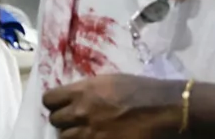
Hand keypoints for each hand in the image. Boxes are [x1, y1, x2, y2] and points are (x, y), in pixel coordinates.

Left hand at [43, 74, 183, 137]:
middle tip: (75, 122)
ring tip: (86, 133)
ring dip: (73, 136)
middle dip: (64, 121)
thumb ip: (86, 90)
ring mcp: (92, 134)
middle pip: (55, 121)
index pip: (49, 100)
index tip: (61, 106)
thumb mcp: (108, 82)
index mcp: (81, 92)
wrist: (166, 109)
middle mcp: (82, 113)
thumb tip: (73, 97)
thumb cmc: (140, 90)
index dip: (54, 104)